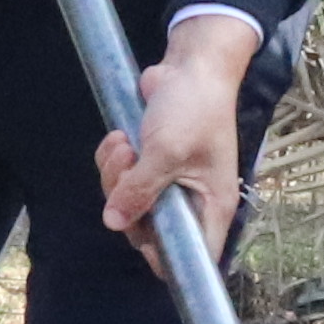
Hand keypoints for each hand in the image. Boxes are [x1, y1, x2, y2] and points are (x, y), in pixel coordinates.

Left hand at [101, 12, 260, 274]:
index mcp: (211, 207)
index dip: (165, 257)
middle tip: (128, 165)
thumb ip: (140, 191)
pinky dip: (113, 159)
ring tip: (124, 144)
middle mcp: (191, 202)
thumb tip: (113, 222)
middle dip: (126, 201)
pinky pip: (120, 178)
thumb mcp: (166, 152)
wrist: (191, 66)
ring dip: (115, 174)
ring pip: (126, 203)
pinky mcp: (147, 164)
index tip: (141, 232)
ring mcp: (167, 183)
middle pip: (147, 230)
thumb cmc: (194, 109)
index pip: (193, 257)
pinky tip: (121, 136)